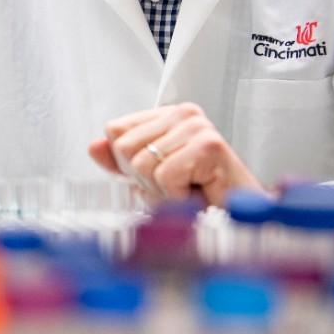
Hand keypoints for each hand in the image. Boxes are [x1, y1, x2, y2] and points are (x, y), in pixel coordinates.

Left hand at [88, 103, 265, 205]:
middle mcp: (183, 114)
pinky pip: (165, 175)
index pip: (115, 130)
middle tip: (176, 187)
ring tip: (188, 191)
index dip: (126, 163)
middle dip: (143, 179)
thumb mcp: (149, 179)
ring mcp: (197, 126)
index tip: (158, 176)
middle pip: (124, 147)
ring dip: (162, 191)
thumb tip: (93, 146)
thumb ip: (119, 162)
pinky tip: (198, 194)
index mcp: (167, 116)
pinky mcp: (208, 145)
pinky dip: (177, 196)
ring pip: (142, 164)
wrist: (239, 219)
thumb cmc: (200, 198)